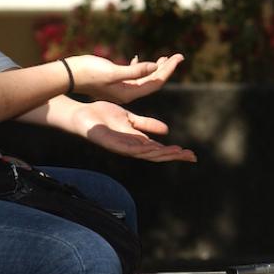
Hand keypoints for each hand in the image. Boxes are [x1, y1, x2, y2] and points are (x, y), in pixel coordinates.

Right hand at [66, 53, 182, 103]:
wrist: (68, 75)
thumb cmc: (88, 72)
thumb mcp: (113, 71)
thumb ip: (135, 70)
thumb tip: (155, 67)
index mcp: (129, 93)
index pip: (155, 82)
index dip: (169, 69)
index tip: (179, 57)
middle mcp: (127, 93)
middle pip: (152, 81)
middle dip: (165, 69)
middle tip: (178, 56)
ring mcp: (120, 88)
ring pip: (143, 79)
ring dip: (154, 68)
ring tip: (165, 57)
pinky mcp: (113, 82)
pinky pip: (131, 76)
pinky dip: (138, 67)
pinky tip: (138, 58)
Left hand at [70, 100, 196, 162]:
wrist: (84, 116)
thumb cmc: (104, 117)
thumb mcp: (131, 118)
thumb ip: (146, 124)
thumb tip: (166, 130)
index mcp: (137, 142)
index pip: (160, 149)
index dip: (175, 152)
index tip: (190, 154)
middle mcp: (132, 148)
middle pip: (156, 155)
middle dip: (173, 156)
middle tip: (190, 156)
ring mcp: (123, 148)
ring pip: (146, 154)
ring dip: (162, 154)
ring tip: (177, 152)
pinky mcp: (114, 144)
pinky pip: (130, 148)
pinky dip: (143, 149)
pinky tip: (153, 148)